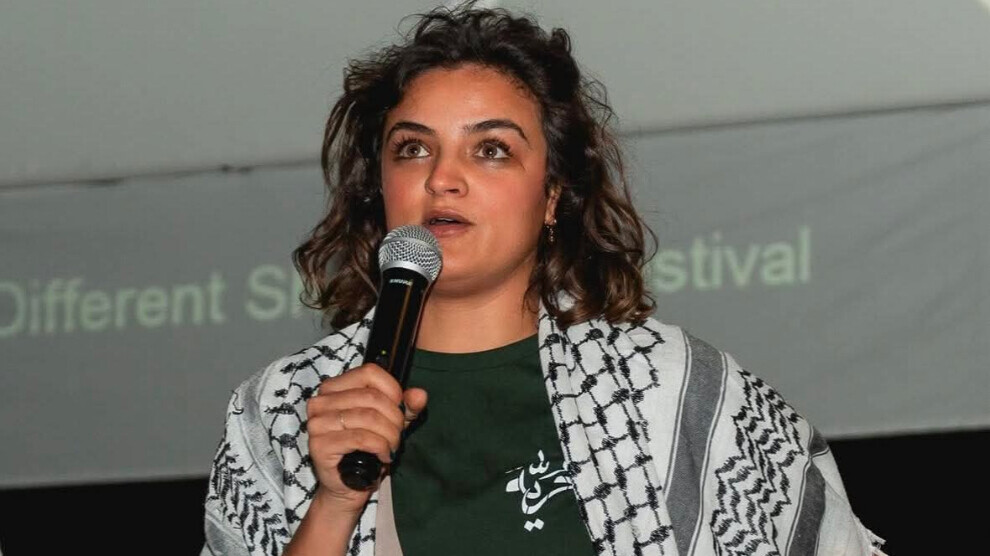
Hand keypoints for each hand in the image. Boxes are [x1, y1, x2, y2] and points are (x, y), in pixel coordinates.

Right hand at [305, 363, 427, 513]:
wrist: (347, 485)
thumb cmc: (366, 450)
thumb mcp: (390, 422)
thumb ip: (406, 407)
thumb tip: (419, 395)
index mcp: (334, 388)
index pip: (369, 372)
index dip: (393, 390)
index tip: (400, 410)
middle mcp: (321, 401)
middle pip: (371, 396)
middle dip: (394, 418)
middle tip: (398, 435)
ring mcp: (317, 423)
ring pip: (367, 417)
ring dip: (389, 435)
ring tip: (391, 446)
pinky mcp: (319, 444)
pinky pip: (360, 438)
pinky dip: (379, 446)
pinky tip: (383, 456)